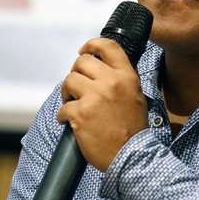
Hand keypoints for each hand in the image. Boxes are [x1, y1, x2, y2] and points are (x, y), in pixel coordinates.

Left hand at [57, 37, 147, 171]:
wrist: (131, 155)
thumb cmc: (133, 127)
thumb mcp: (136, 95)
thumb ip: (120, 78)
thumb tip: (101, 68)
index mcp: (127, 76)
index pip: (108, 46)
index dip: (92, 44)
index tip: (84, 50)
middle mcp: (112, 82)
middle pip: (82, 62)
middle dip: (76, 73)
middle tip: (78, 87)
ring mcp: (95, 97)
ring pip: (69, 81)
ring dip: (67, 94)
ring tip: (73, 105)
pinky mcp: (81, 114)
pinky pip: (63, 108)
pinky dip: (63, 116)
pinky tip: (70, 122)